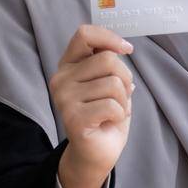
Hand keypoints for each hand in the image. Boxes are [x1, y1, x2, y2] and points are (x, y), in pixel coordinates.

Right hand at [49, 24, 133, 187]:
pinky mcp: (72, 117)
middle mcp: (61, 79)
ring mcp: (64, 98)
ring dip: (124, 101)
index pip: (85, 35)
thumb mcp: (110, 83)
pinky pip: (113, 105)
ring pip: (114, 84)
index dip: (109, 38)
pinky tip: (109, 122)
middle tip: (121, 97)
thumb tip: (122, 48)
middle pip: (108, 60)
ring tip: (114, 112)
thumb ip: (110, 64)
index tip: (127, 50)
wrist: (96, 153)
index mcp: (69, 66)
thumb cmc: (105, 115)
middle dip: (126, 78)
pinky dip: (121, 114)